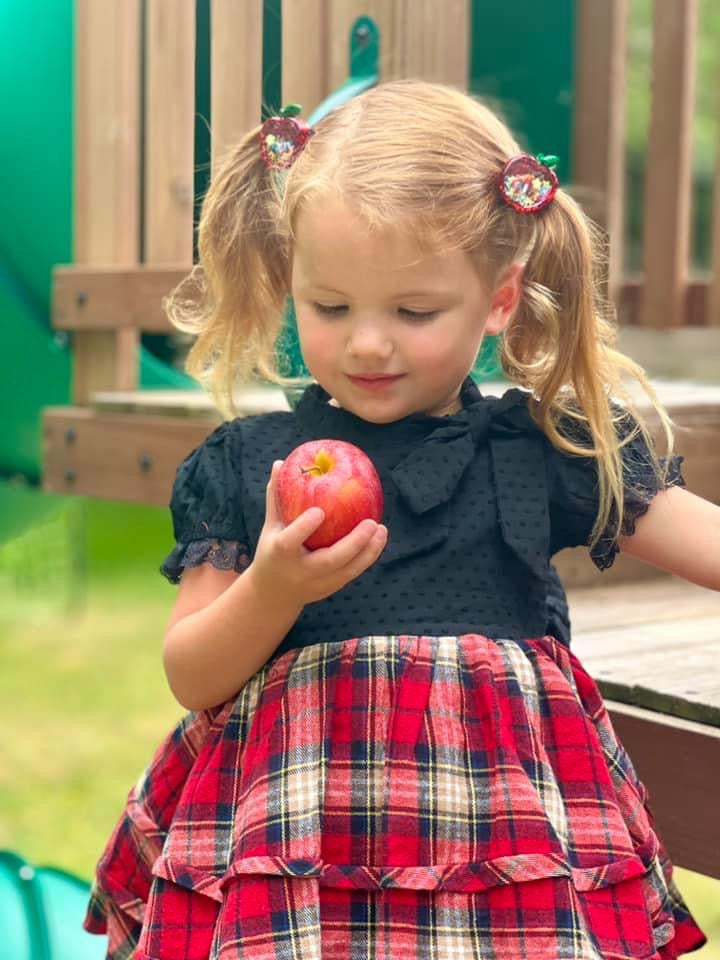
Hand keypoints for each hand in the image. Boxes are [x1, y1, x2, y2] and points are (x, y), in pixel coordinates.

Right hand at [249, 460, 387, 606]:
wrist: (273, 594)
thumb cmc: (272, 550)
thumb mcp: (270, 526)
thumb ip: (276, 496)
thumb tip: (280, 463)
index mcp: (279, 553)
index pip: (290, 542)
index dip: (304, 527)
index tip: (319, 511)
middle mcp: (299, 571)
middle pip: (329, 561)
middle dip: (353, 543)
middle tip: (371, 522)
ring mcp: (317, 583)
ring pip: (347, 570)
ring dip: (368, 551)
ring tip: (381, 529)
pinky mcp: (330, 588)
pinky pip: (353, 573)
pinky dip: (368, 557)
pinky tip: (379, 538)